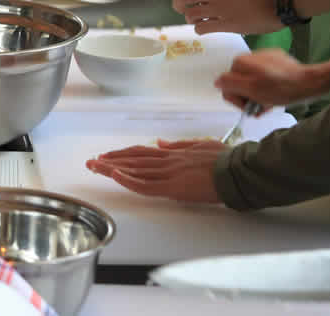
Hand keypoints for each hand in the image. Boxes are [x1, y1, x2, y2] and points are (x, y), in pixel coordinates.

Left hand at [85, 139, 226, 201]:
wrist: (237, 170)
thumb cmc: (225, 159)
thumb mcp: (200, 145)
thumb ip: (178, 146)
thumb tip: (160, 143)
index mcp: (173, 153)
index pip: (141, 152)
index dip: (122, 154)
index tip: (107, 156)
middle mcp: (167, 160)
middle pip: (132, 159)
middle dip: (110, 160)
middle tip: (92, 161)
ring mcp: (168, 173)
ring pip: (134, 169)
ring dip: (112, 168)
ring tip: (95, 167)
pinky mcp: (173, 186)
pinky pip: (145, 184)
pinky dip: (128, 180)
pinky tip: (115, 175)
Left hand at [164, 0, 279, 34]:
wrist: (274, 2)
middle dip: (177, 4)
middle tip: (181, 8)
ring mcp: (220, 8)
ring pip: (190, 14)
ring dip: (189, 18)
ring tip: (196, 18)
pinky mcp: (226, 24)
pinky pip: (201, 27)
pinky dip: (198, 28)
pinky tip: (203, 26)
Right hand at [214, 50, 329, 110]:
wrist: (308, 82)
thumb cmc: (281, 89)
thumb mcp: (251, 90)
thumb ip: (230, 84)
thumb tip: (217, 82)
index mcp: (240, 62)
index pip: (226, 84)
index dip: (237, 99)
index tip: (249, 107)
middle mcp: (249, 56)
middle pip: (240, 82)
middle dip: (249, 96)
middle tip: (261, 106)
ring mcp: (264, 57)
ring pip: (253, 80)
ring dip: (258, 93)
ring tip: (270, 102)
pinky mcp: (276, 59)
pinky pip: (265, 75)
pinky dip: (268, 85)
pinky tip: (277, 92)